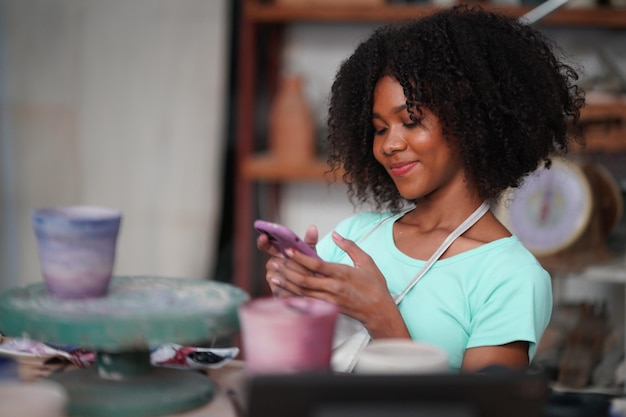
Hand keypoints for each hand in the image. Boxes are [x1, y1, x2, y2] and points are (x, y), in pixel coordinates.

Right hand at [259, 225, 318, 297]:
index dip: (263, 241)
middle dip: (296, 264)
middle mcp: (271, 265)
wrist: (308, 290)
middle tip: (309, 266)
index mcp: (277, 253)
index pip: (266, 246)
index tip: (264, 236)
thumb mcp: (308, 254)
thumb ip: (309, 242)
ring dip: (299, 275)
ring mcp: (272, 279)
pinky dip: (297, 287)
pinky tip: (306, 288)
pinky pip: (286, 288)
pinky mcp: (276, 292)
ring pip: (284, 275)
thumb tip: (312, 227)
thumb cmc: (307, 269)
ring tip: (312, 277)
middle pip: (280, 262)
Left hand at [271, 231, 408, 337]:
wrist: (379, 311)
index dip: (300, 258)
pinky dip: (295, 297)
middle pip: (305, 280)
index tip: (288, 251)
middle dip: (288, 271)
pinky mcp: (328, 308)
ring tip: (274, 276)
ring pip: (303, 292)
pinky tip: (284, 293)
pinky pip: (308, 302)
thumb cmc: (375, 286)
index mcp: (342, 273)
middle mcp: (334, 288)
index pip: (316, 265)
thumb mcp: (366, 261)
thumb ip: (350, 246)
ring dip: (287, 284)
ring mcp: (330, 300)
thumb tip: (335, 234)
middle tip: (275, 263)